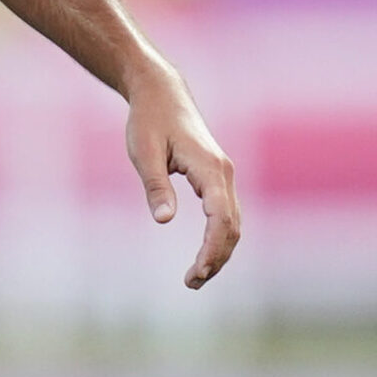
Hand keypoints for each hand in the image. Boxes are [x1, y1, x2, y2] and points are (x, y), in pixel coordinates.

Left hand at [125, 62, 240, 288]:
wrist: (161, 93)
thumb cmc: (148, 121)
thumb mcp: (143, 153)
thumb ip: (156, 186)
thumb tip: (164, 221)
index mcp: (210, 168)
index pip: (220, 219)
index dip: (211, 250)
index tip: (195, 273)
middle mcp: (224, 173)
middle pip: (231, 226)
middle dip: (216, 258)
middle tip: (191, 283)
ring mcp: (224, 174)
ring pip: (232, 222)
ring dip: (219, 251)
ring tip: (195, 277)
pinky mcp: (217, 176)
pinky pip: (226, 213)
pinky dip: (219, 237)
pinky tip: (205, 253)